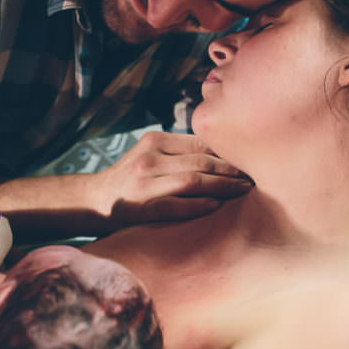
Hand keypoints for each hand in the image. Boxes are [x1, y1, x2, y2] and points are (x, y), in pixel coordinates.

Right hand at [99, 131, 252, 225]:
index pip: (201, 143)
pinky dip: (198, 205)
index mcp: (155, 141)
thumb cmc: (132, 180)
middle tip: (256, 178)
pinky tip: (216, 206)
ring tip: (244, 191)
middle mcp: (150, 158)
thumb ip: (180, 153)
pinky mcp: (139, 207)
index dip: (229, 152)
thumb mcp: (151, 156)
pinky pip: (174, 205)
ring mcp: (143, 183)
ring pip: (193, 180)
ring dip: (224, 186)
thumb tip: (225, 153)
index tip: (251, 160)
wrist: (93, 201)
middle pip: (202, 161)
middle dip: (233, 170)